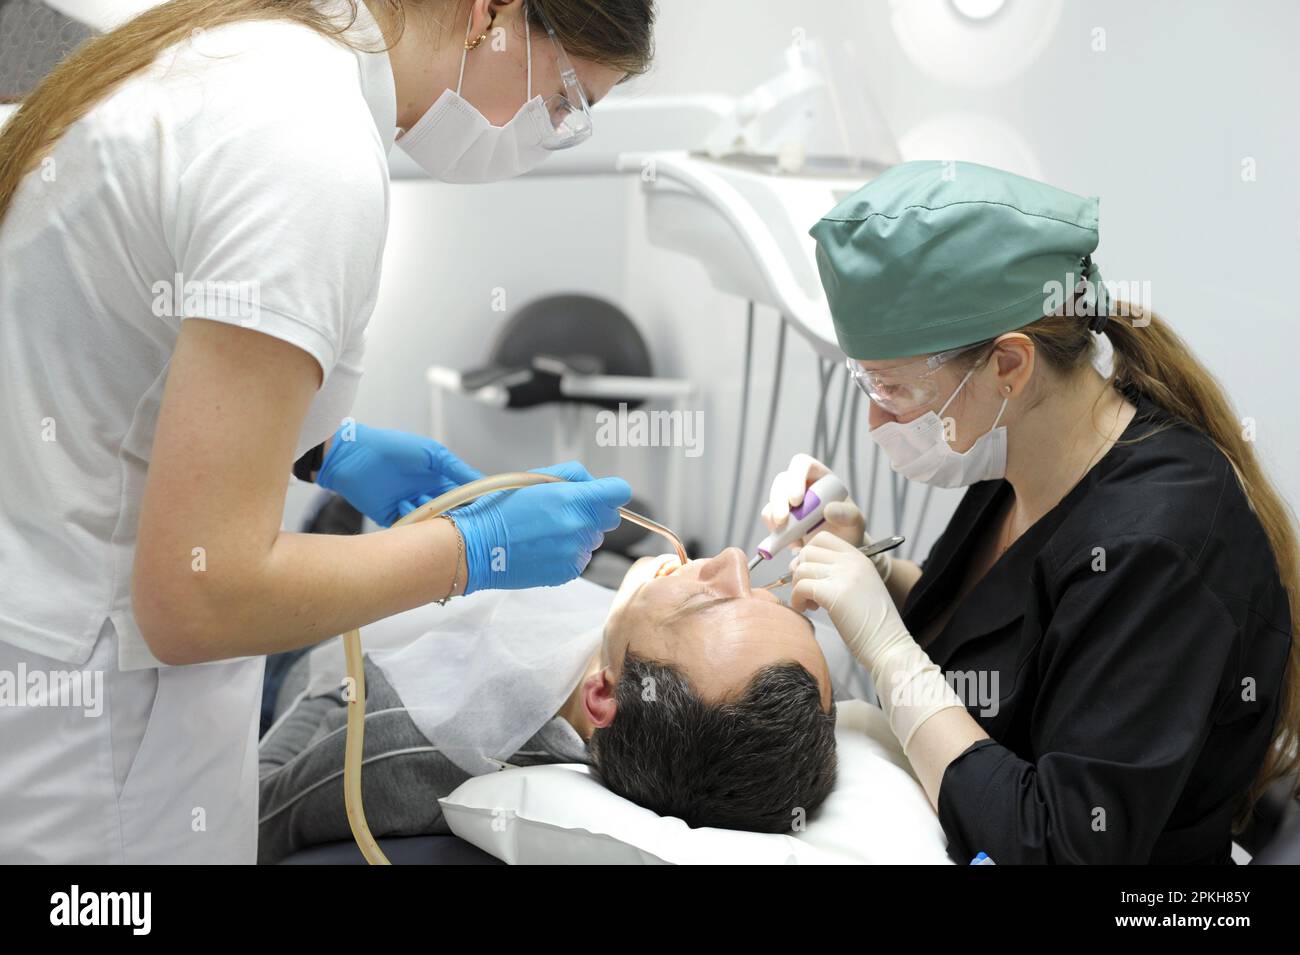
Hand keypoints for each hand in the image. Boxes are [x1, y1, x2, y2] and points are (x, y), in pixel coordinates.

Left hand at [315, 423, 481, 526]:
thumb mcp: (432, 454)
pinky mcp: (394, 519)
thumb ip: (457, 468)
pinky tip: (404, 505)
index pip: (464, 497)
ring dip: (431, 518)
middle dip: (455, 518)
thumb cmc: (393, 448)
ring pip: (431, 524)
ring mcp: (411, 509)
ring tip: (426, 505)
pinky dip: (411, 519)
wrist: (353, 456)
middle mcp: (428, 497)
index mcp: (440, 481)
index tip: (487, 511)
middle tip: (461, 519)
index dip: (475, 504)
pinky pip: (410, 528)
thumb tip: (483, 481)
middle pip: (450, 515)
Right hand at [449, 461, 630, 592]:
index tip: (602, 494)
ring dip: (579, 533)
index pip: (619, 492)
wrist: (478, 547)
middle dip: (593, 512)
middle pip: (609, 518)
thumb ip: (571, 475)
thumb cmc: (500, 510)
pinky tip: (544, 547)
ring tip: (546, 531)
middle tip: (564, 511)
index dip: (611, 491)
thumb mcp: (534, 477)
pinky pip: (580, 558)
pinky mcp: (569, 572)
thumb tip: (592, 483)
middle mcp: (580, 527)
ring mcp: (576, 552)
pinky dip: (568, 553)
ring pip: (594, 539)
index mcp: (573, 499)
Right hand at [762, 453, 865, 548]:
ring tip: (791, 538)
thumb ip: (848, 514)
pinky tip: (793, 543)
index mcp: (819, 476)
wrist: (836, 549)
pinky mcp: (779, 516)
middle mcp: (800, 484)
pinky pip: (768, 518)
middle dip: (779, 501)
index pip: (802, 464)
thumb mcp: (855, 522)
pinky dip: (775, 530)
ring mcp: (787, 500)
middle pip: (782, 481)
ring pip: (772, 500)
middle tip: (782, 521)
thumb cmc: (848, 530)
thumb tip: (828, 510)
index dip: (796, 478)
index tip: (796, 501)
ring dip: (775, 517)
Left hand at [791, 531, 961, 751]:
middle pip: (807, 551)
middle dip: (800, 571)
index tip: (812, 575)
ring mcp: (843, 576)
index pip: (822, 538)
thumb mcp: (861, 587)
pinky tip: (807, 611)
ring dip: (798, 587)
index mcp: (859, 557)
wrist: (889, 645)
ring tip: (810, 604)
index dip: (809, 555)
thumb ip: (839, 573)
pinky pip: (801, 587)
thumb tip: (802, 567)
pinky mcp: (834, 593)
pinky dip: (798, 600)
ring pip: (801, 568)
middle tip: (808, 592)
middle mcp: (851, 561)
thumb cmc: (873, 624)